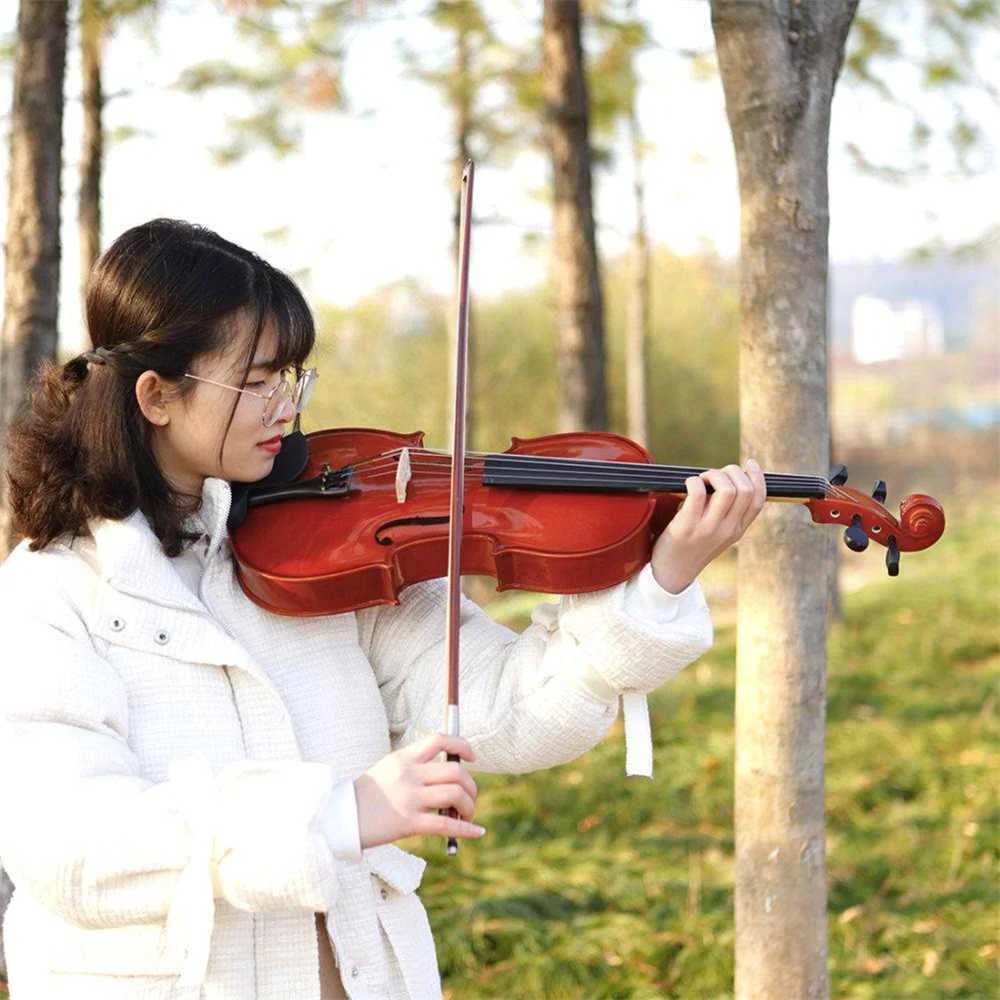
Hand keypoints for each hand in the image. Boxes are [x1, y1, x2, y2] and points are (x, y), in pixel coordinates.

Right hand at [353, 732, 484, 848]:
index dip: (462, 745)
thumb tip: (451, 774)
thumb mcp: (388, 770)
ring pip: (455, 795)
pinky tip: (477, 832)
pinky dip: (467, 829)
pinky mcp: (409, 823)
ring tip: (467, 814)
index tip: (472, 757)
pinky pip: (446, 825)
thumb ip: (415, 768)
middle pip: (455, 770)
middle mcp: (409, 774)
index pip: (440, 740)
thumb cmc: (366, 796)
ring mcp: (409, 798)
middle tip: (470, 797)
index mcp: (403, 758)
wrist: (340, 819)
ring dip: (469, 805)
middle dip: (471, 785)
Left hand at [649, 459, 766, 593]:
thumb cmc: (693, 545)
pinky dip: (694, 481)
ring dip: (714, 475)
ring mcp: (709, 528)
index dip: (758, 477)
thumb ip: (729, 512)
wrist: (673, 572)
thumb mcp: (719, 533)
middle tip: (715, 475)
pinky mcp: (687, 525)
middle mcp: (728, 529)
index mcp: (738, 529)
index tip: (748, 464)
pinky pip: (698, 492)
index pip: (759, 499)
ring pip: (727, 489)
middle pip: (746, 490)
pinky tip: (688, 484)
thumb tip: (730, 479)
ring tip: (702, 479)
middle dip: (732, 471)